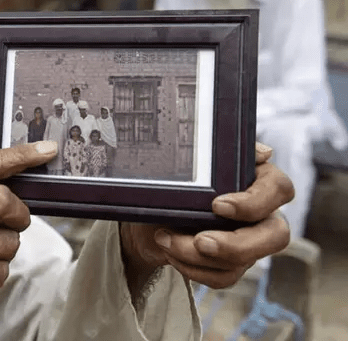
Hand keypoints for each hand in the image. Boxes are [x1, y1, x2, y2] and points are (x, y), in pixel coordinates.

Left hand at [120, 142, 293, 294]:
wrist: (149, 213)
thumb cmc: (174, 183)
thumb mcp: (190, 164)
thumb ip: (224, 154)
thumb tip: (264, 153)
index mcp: (258, 180)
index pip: (279, 189)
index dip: (253, 202)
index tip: (217, 205)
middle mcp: (262, 213)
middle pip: (276, 236)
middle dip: (236, 245)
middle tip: (200, 242)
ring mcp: (250, 241)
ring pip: (243, 261)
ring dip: (197, 256)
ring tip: (164, 238)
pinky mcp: (233, 264)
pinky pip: (224, 277)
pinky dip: (193, 269)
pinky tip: (170, 251)